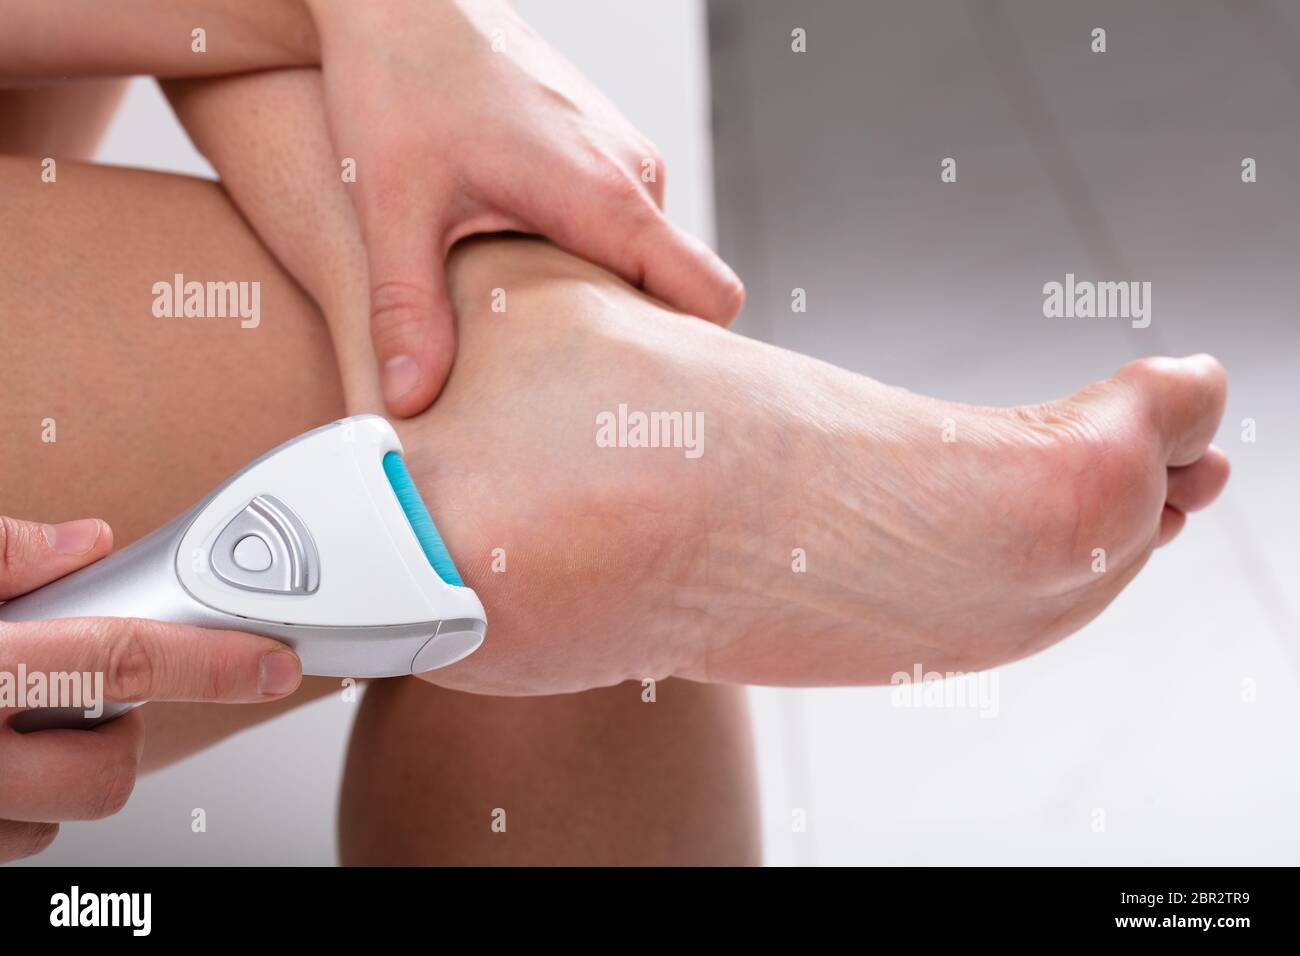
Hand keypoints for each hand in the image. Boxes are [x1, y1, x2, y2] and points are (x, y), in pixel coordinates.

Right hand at [0, 515, 302, 860]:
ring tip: (18, 722)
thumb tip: (86, 542)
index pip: (122, 662)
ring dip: (68, 770)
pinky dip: (27, 805)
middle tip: (79, 694)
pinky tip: (2, 760)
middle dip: (118, 733)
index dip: (213, 661)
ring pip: (68, 813)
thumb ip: (6, 555)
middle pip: (110, 767)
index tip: (275, 663)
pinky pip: (21, 840)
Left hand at [307, 0, 744, 415]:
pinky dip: (588, 255)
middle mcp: (632, 172)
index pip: (710, 295)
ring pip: (648, 259)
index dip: (691, 353)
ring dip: (603, 293)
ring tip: (529, 314)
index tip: (635, 388)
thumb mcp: (393, 207)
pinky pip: (623, 224)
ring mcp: (621, 155)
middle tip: (562, 376)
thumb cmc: (400, 78)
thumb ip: (409, 311)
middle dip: (632, 335)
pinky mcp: (601, 146)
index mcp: (605, 194)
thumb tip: (408, 400)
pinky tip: (522, 260)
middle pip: (680, 289)